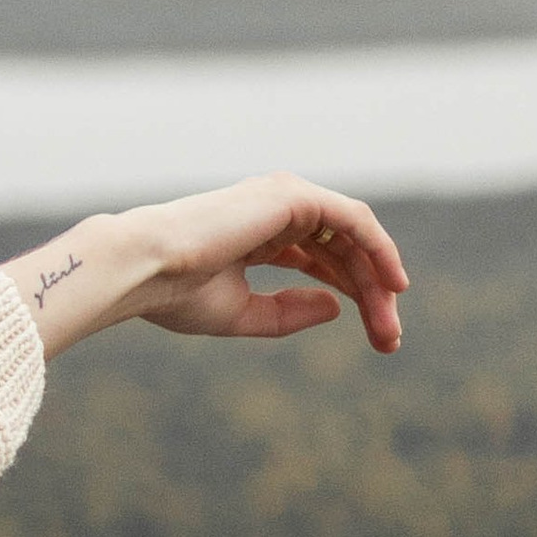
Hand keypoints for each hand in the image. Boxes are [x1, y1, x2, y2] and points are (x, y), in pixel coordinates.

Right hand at [8, 178, 406, 360]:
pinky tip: (393, 284)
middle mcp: (275, 210)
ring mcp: (284, 198)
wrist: (143, 269)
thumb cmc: (173, 293)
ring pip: (353, 237)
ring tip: (388, 325)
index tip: (376, 337)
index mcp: (258, 233)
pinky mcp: (293, 196)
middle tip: (389, 341)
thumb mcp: (242, 313)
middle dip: (371, 294)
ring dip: (377, 281)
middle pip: (343, 250)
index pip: (320, 258)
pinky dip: (379, 249)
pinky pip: (354, 220)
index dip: (350, 294)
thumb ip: (288, 311)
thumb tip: (337, 306)